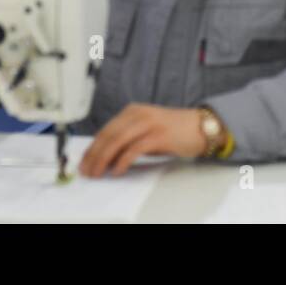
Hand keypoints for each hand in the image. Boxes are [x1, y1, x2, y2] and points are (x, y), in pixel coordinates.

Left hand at [80, 104, 208, 176]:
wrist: (201, 127)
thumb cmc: (174, 131)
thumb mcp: (146, 131)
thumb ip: (128, 139)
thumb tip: (106, 157)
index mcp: (132, 111)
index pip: (105, 130)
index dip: (92, 148)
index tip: (84, 162)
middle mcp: (138, 113)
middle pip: (108, 135)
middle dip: (94, 155)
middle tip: (87, 171)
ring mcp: (148, 123)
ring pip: (117, 141)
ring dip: (104, 159)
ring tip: (98, 173)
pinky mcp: (158, 134)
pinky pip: (134, 148)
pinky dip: (123, 161)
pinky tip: (118, 170)